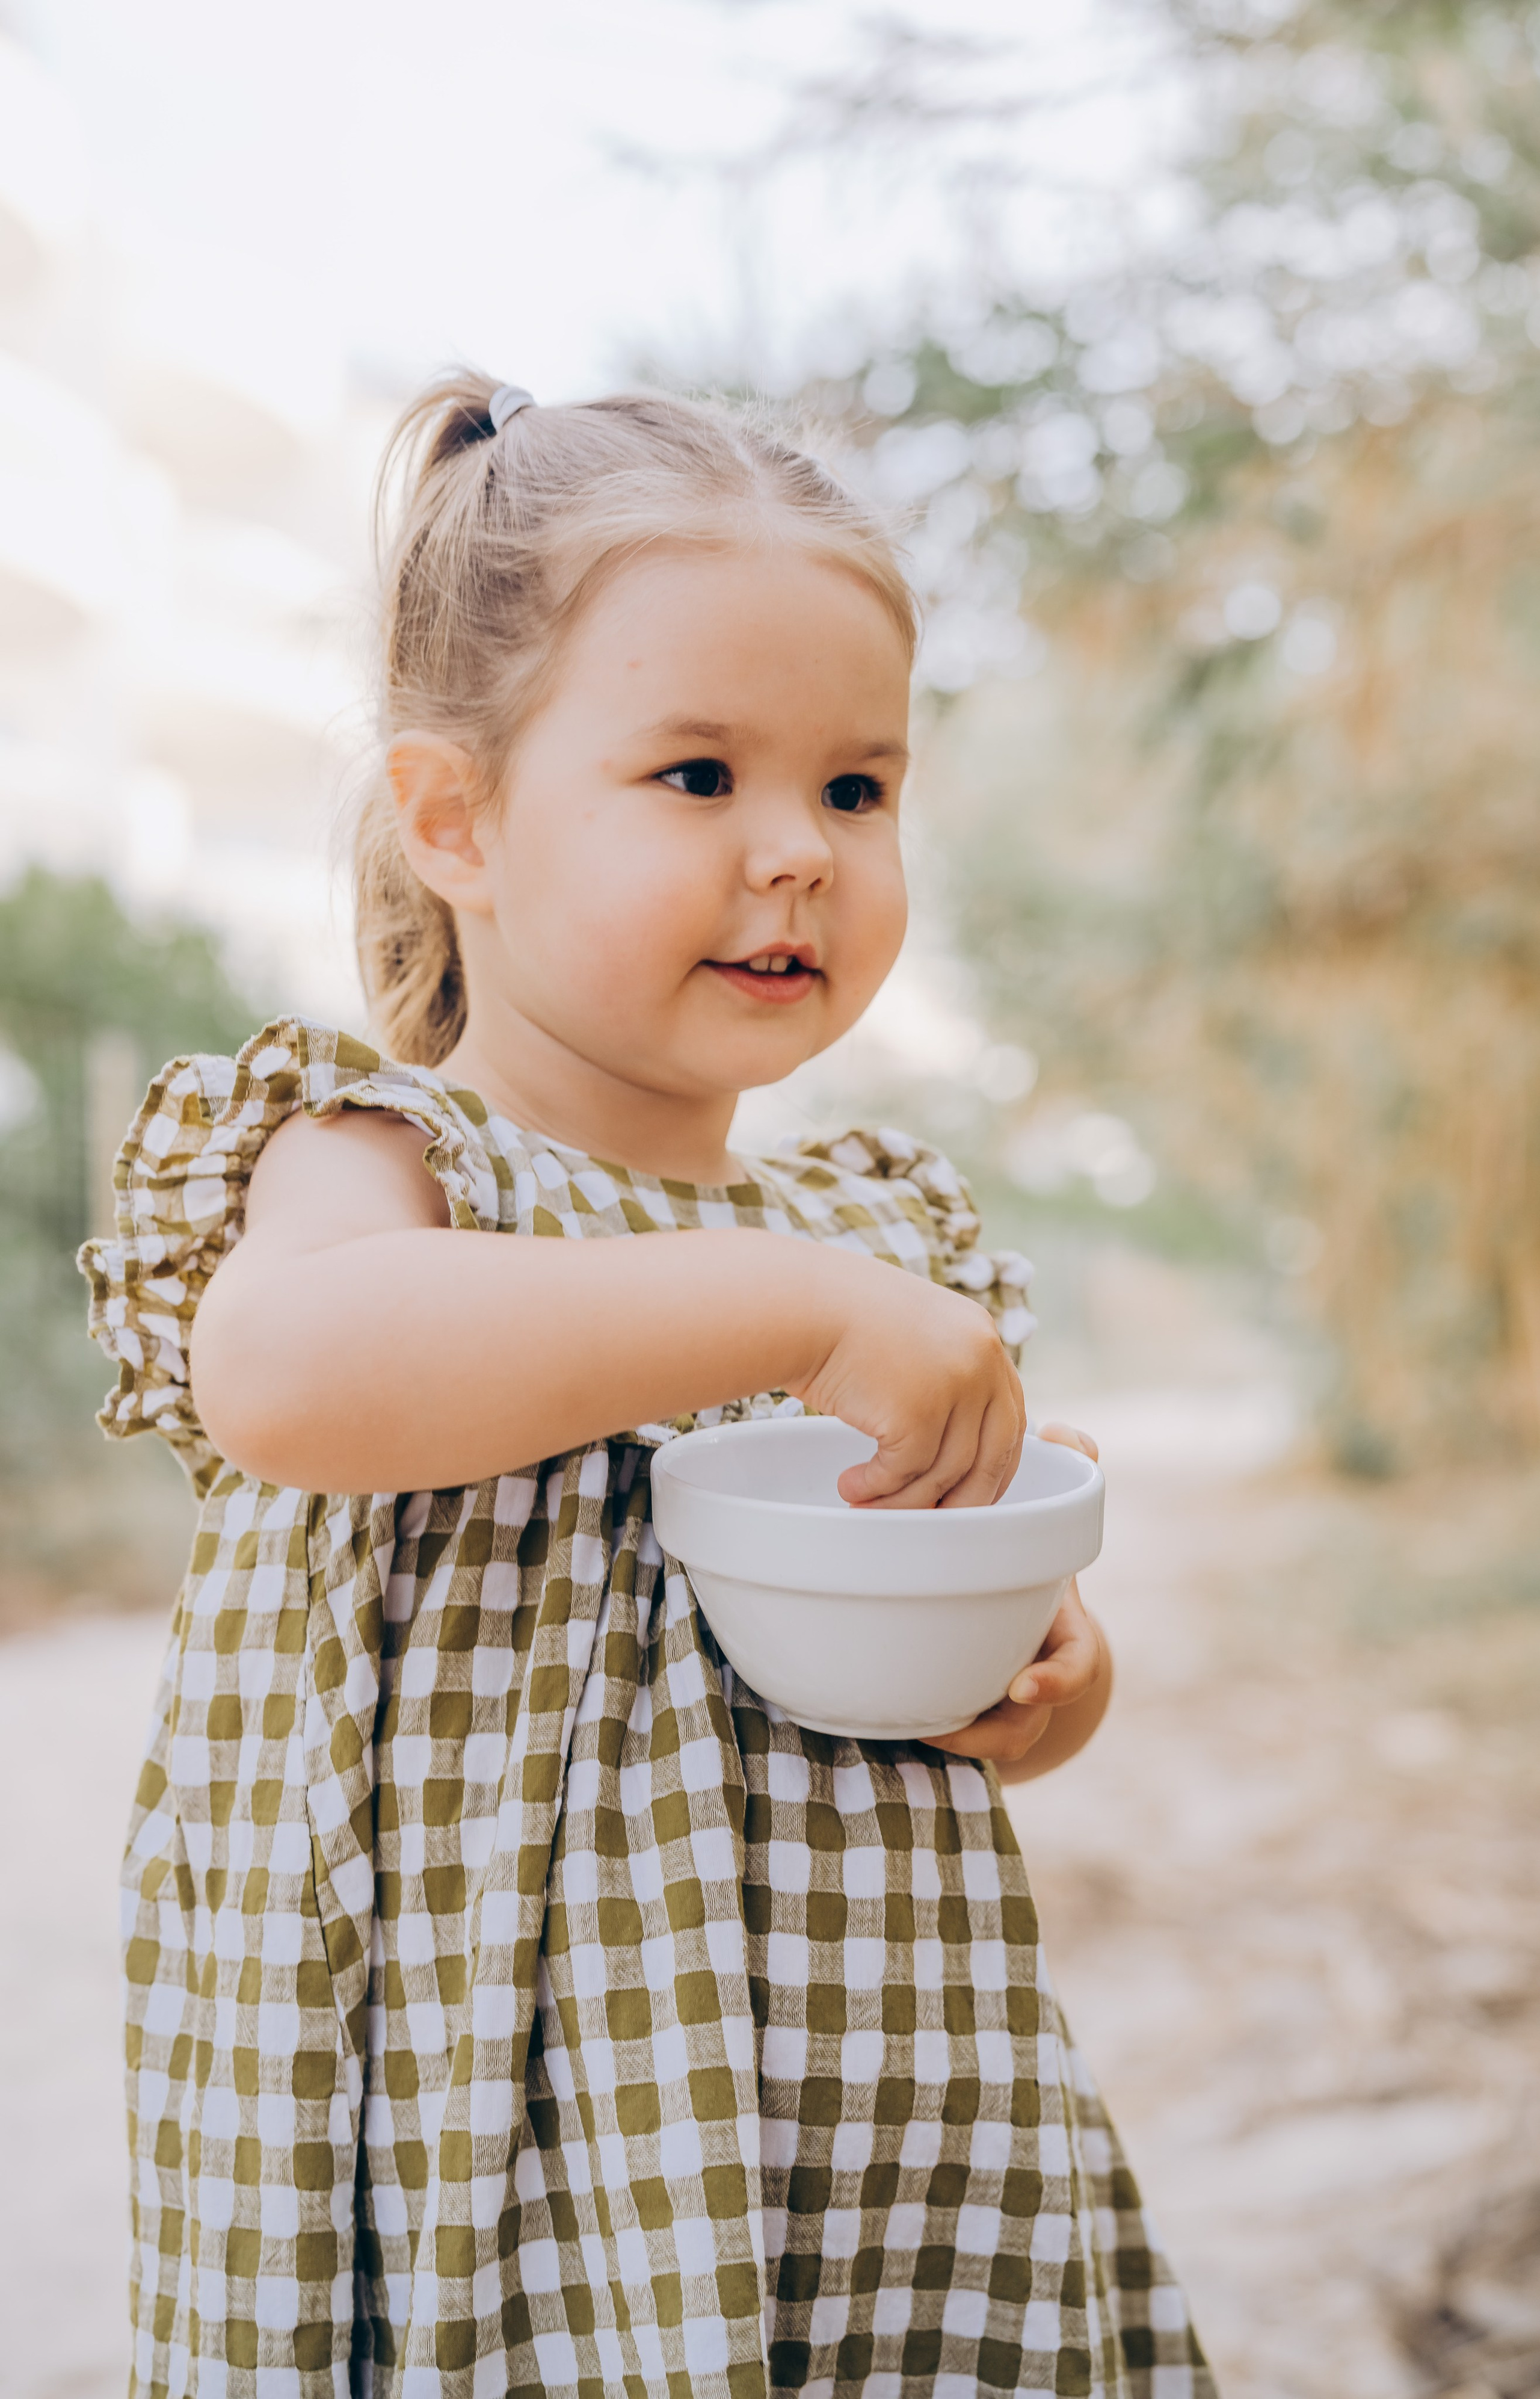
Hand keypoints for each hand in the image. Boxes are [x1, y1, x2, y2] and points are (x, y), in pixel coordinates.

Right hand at [795, 1250, 1027, 1509]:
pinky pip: (905, 1473)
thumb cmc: (834, 1317)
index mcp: (981, 1338)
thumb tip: (943, 1446)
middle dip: (962, 1499)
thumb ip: (940, 1374)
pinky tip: (850, 1485)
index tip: (970, 1490)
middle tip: (928, 1518)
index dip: (994, 1463)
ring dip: (905, 1501)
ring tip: (865, 1503)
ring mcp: (955, 1386)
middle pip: (993, 1455)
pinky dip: (877, 1488)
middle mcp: (980, 1360)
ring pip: (946, 1473)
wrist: (797, 1303)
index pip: (1010, 1417)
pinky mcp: (919, 1415)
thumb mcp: (910, 1332)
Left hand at [925, 1424, 1110, 1774]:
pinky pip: (948, 1723)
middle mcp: (1035, 1666)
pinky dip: (924, 1721)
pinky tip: (885, 1704)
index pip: (1079, 1664)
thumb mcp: (1045, 1495)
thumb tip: (1070, 1438)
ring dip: (952, 1736)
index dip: (1059, 1682)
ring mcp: (999, 1688)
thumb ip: (1061, 1461)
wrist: (1003, 1571)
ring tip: (908, 1722)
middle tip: (944, 1726)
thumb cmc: (1026, 1527)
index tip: (1022, 1685)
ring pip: (986, 1736)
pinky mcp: (960, 1695)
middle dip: (991, 1732)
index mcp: (1061, 1625)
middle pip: (1025, 1723)